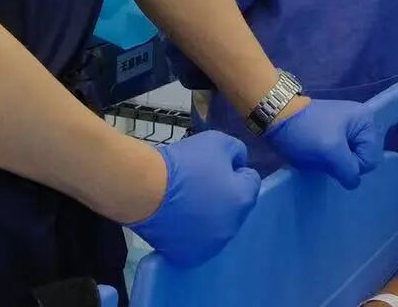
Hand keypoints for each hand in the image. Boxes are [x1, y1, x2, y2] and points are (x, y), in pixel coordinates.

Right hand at [128, 132, 261, 267]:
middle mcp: (232, 227)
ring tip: (185, 201)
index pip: (251, 181)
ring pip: (216, 226)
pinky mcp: (189, 256)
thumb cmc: (185, 163)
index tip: (214, 165)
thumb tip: (239, 165)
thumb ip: (237, 152)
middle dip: (223, 195)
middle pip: (234, 206)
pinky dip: (191, 232)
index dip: (234, 170)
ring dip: (208, 215)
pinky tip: (178, 219)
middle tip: (199, 182)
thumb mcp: (218, 141)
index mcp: (243, 200)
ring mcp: (211, 246)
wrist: (146, 189)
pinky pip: (197, 242)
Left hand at [264, 98, 383, 188]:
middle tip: (325, 156)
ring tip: (318, 153)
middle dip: (343, 164)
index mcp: (366, 121)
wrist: (277, 118)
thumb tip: (353, 182)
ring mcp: (347, 129)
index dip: (352, 165)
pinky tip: (316, 153)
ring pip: (349, 161)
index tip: (332, 156)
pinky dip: (328, 160)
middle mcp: (361, 123)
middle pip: (361, 160)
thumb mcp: (331, 152)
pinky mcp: (334, 135)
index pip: (370, 159)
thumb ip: (349, 171)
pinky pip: (339, 157)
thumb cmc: (306, 132)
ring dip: (334, 163)